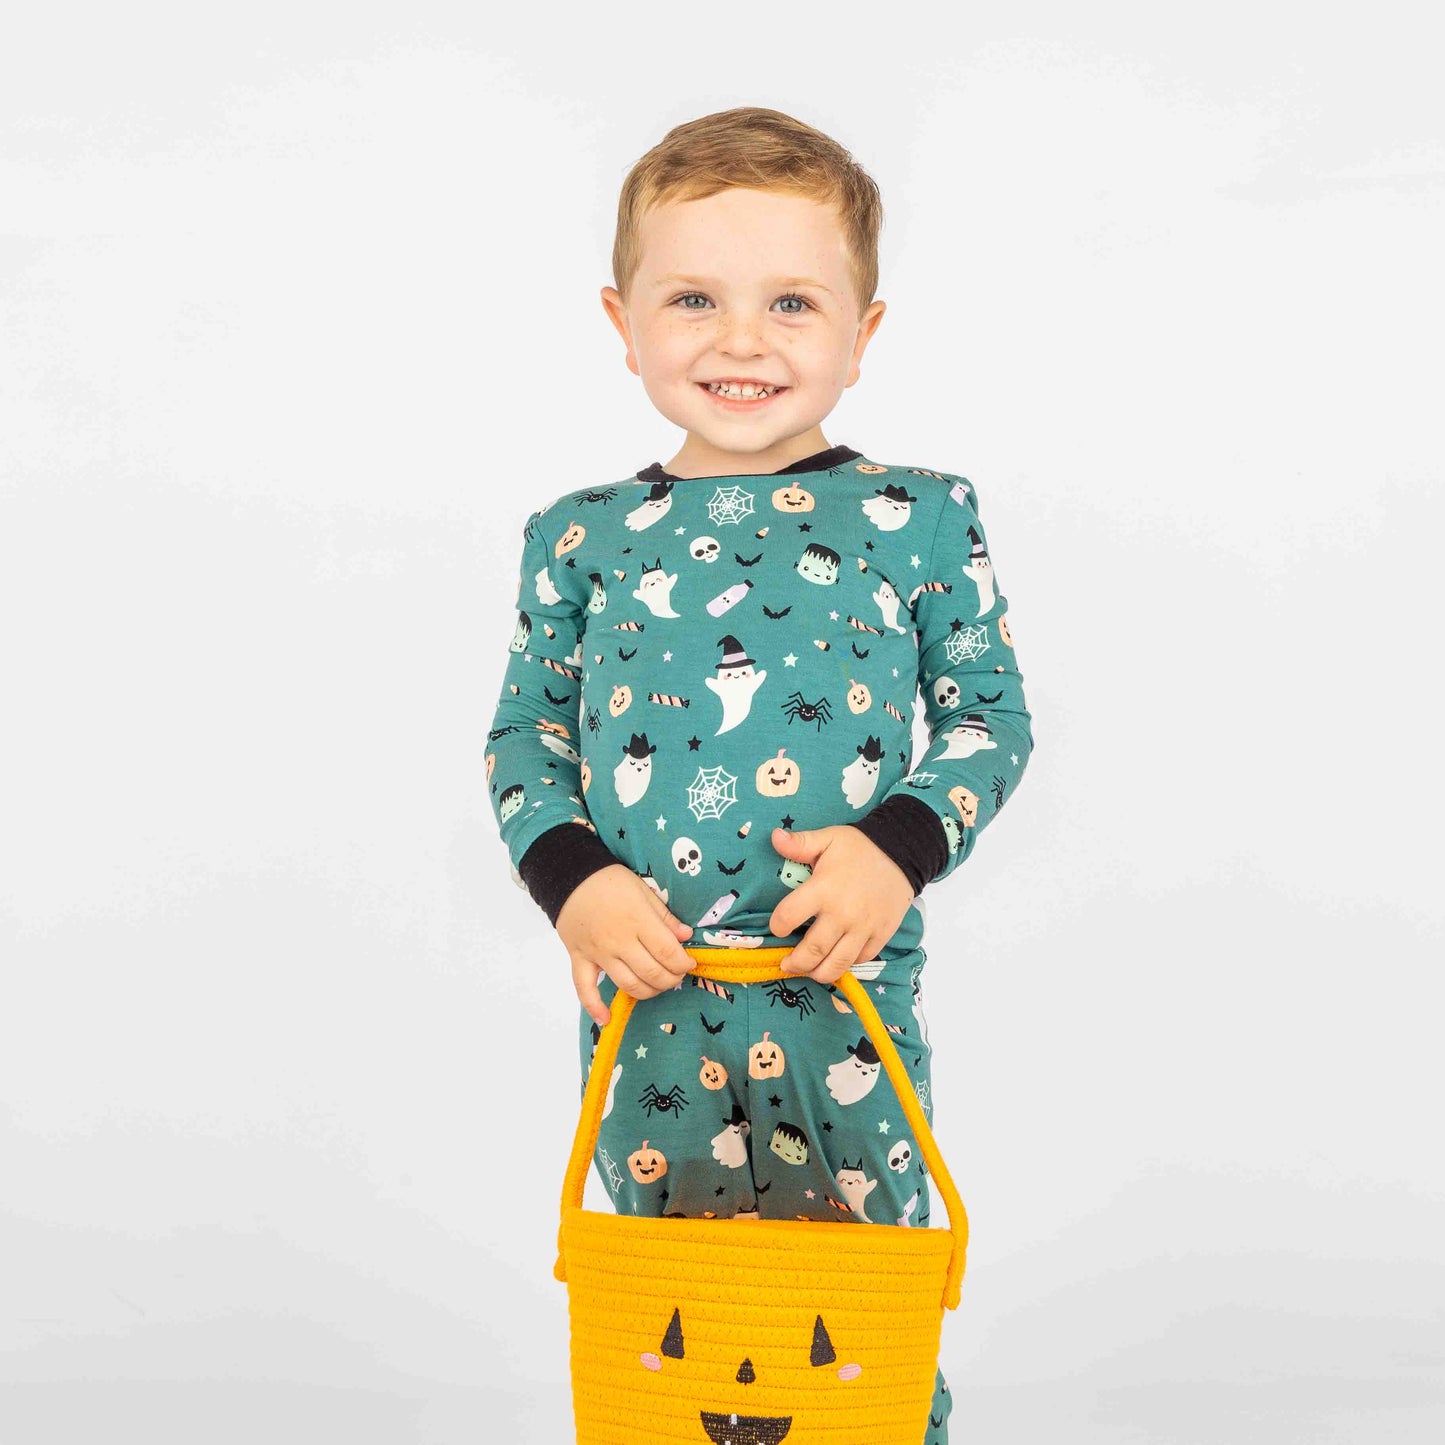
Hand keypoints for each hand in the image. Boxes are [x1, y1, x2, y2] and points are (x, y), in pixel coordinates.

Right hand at [557, 864, 695, 1027]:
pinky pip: (584, 989)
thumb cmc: (611, 881)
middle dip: (671, 979)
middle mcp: (619, 941)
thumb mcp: (644, 890)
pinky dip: (594, 1007)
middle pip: (651, 973)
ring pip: (627, 985)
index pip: (667, 953)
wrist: (570, 877)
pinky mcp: (579, 960)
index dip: (683, 963)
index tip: (690, 963)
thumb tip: (686, 936)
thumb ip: (665, 916)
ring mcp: (598, 953)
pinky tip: (606, 1019)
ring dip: (648, 992)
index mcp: (638, 921)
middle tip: (677, 975)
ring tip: (657, 985)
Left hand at [767, 826, 913, 983]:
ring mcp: (863, 928)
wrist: (903, 853)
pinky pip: (859, 960)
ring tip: (808, 971)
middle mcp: (842, 914)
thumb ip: (800, 843)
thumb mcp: (828, 839)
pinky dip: (845, 965)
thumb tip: (774, 836)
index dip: (777, 926)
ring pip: (836, 965)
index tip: (778, 928)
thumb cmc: (860, 847)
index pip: (788, 917)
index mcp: (823, 889)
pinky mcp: (880, 936)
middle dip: (794, 963)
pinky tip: (835, 960)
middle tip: (787, 964)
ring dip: (817, 973)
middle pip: (812, 951)